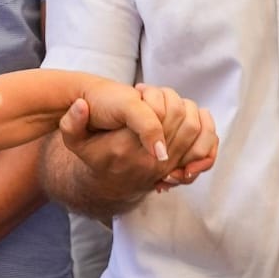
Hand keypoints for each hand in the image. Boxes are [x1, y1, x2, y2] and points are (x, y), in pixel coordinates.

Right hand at [57, 84, 215, 199]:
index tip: (143, 92)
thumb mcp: (74, 141)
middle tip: (158, 95)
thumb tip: (81, 105)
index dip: (155, 98)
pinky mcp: (178, 169)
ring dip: (188, 110)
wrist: (107, 185)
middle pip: (179, 120)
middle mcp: (150, 161)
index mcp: (126, 148)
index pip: (156, 118)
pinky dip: (206, 130)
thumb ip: (72, 123)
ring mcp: (167, 167)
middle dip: (173, 100)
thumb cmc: (94, 155)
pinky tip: (197, 117)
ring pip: (193, 129)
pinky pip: (203, 148)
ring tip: (172, 102)